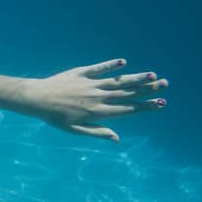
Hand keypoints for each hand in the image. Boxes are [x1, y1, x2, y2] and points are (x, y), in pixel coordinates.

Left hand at [22, 59, 167, 142]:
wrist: (36, 99)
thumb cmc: (55, 117)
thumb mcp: (75, 130)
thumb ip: (97, 132)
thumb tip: (117, 138)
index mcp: (97, 112)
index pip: (127, 109)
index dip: (145, 106)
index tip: (161, 103)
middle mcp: (97, 96)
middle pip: (127, 93)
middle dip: (148, 89)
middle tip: (165, 84)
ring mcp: (90, 83)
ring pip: (117, 80)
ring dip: (135, 77)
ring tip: (152, 74)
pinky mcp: (81, 72)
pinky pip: (99, 68)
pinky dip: (111, 65)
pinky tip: (123, 62)